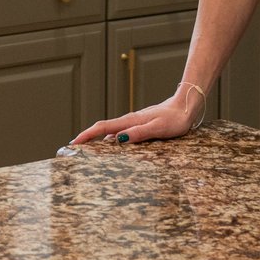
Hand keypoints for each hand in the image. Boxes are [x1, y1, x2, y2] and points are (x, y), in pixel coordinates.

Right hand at [70, 87, 202, 149]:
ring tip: (89, 153)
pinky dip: (113, 140)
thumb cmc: (174, 119)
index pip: (103, 127)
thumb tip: (119, 139)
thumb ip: (139, 133)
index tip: (73, 143)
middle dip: (88, 138)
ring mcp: (134, 123)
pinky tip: (115, 148)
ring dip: (100, 140)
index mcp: (130, 121)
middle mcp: (129, 121)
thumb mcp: (157, 128)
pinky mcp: (140, 125)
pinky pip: (122, 133)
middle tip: (75, 150)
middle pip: (103, 129)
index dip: (87, 135)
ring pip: (112, 132)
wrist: (186, 106)